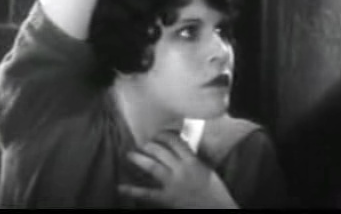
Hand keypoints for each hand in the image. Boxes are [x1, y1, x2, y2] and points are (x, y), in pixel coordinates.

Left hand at [118, 131, 238, 208]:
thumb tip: (180, 148)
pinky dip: (133, 190)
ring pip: (153, 166)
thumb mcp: (206, 169)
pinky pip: (147, 193)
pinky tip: (121, 187)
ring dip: (139, 158)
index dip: (164, 135)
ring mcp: (174, 184)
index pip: (175, 141)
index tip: (158, 134)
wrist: (219, 210)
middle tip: (143, 143)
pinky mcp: (168, 199)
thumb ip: (193, 158)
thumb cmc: (215, 191)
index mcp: (193, 161)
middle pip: (161, 150)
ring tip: (130, 154)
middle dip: (149, 145)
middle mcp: (182, 169)